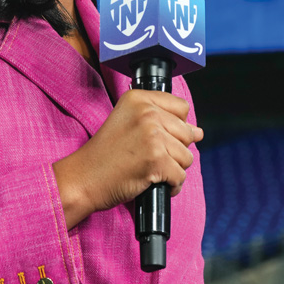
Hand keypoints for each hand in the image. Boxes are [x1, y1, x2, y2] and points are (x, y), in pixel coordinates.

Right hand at [53, 89, 201, 228]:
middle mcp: (147, 113)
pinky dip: (171, 185)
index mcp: (138, 98)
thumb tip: (200, 132)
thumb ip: (162, 121)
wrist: (83, 178)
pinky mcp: (156, 160)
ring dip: (172, 169)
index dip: (174, 126)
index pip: (181, 107)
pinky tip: (153, 183)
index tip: (156, 137)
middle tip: (148, 157)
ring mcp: (152, 136)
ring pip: (187, 156)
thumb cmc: (104, 154)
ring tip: (149, 169)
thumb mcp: (127, 122)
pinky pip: (180, 176)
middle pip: (187, 133)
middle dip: (174, 150)